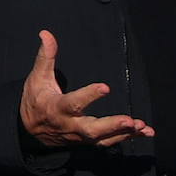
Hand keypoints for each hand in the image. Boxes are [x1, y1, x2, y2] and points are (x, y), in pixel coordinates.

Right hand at [19, 30, 154, 148]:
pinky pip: (108, 142)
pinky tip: (145, 132)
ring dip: (123, 133)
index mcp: (56, 108)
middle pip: (91, 129)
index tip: (106, 87)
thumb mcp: (37, 77)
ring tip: (142, 126)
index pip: (73, 103)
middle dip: (111, 125)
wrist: (29, 131)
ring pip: (102, 139)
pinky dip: (127, 138)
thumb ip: (46, 56)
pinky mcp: (88, 141)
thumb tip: (46, 33)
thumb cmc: (36, 99)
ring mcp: (80, 136)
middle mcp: (69, 125)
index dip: (89, 96)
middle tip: (129, 120)